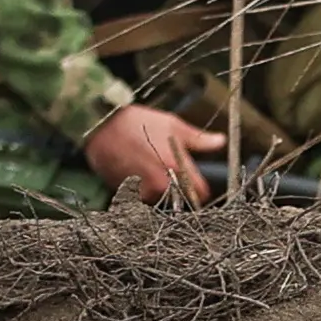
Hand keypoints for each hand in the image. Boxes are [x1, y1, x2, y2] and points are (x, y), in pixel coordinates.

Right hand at [83, 102, 230, 206]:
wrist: (99, 124)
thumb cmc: (137, 121)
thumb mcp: (172, 125)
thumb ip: (199, 139)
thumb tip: (221, 141)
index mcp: (176, 168)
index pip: (199, 193)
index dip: (201, 189)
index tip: (198, 185)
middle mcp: (158, 184)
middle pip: (178, 199)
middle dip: (176, 188)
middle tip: (165, 169)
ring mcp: (139, 190)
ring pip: (156, 199)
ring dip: (155, 188)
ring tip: (146, 166)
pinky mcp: (122, 192)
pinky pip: (137, 196)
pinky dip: (138, 187)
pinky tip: (132, 169)